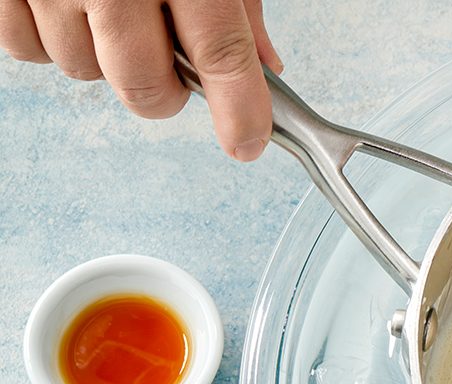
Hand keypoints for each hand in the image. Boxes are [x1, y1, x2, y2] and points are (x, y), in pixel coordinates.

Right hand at [0, 0, 281, 160]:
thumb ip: (237, 3)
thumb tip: (264, 67)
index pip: (219, 54)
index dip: (238, 110)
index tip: (246, 142)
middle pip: (144, 85)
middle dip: (166, 92)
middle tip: (173, 65)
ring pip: (83, 71)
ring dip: (105, 59)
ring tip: (112, 8)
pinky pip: (26, 49)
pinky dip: (52, 38)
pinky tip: (68, 5)